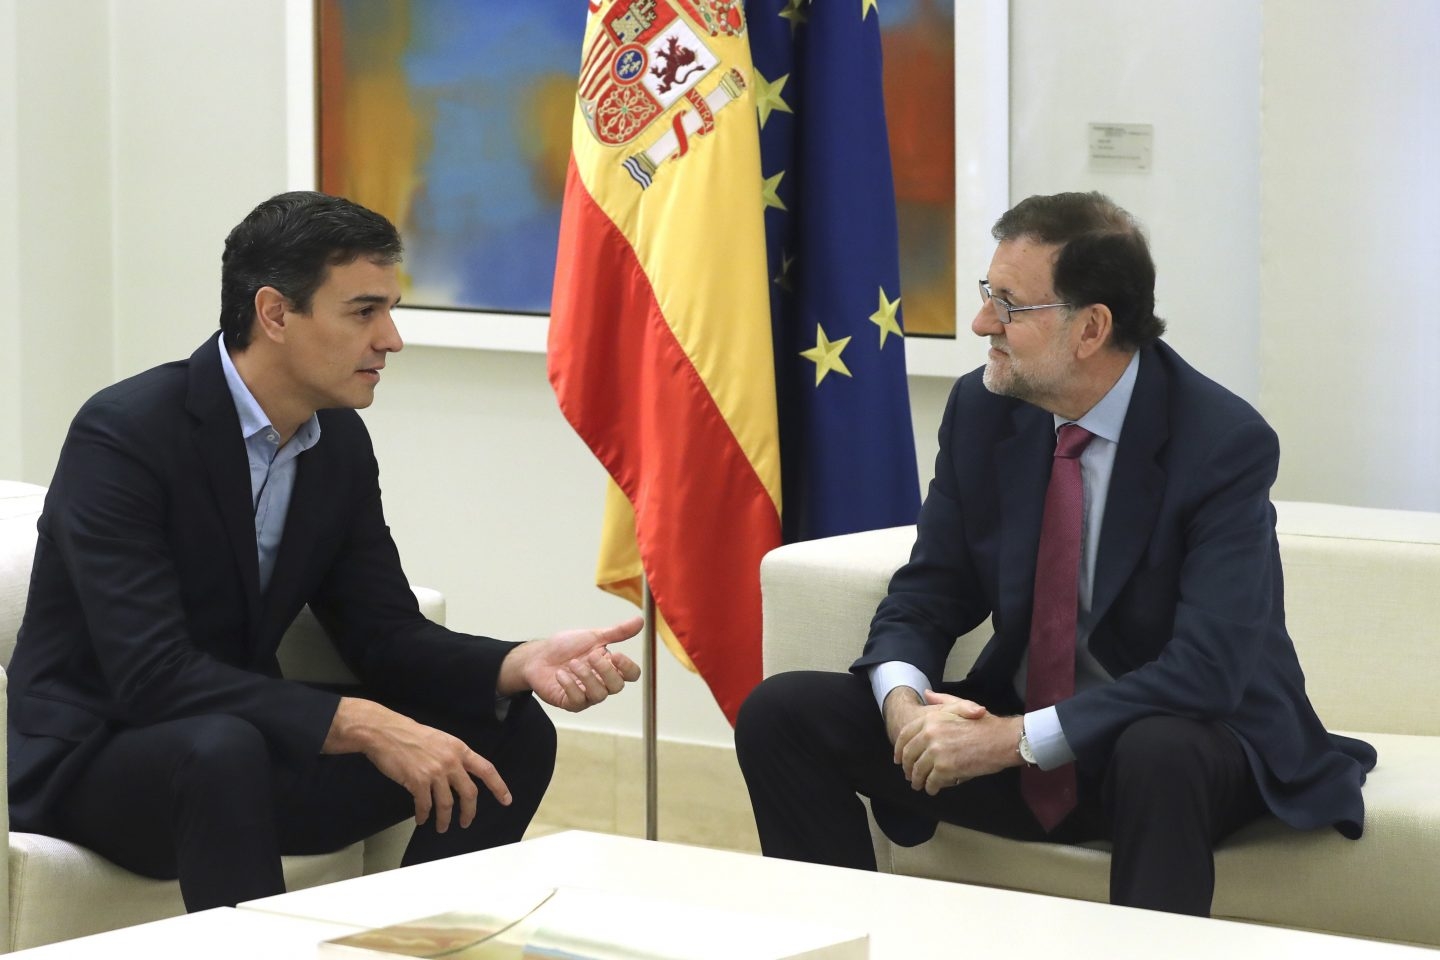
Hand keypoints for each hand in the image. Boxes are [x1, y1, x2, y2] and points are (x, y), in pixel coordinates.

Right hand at [323, 697, 510, 831]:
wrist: (386, 732)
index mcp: (459, 749)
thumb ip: (453, 757)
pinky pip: (425, 805)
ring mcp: (435, 772)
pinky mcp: (417, 782)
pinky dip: (424, 815)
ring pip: (447, 804)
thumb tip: (459, 775)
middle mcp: (451, 761)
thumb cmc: (411, 735)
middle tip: (466, 822)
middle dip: (469, 812)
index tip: (506, 800)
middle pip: (469, 793)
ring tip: (442, 827)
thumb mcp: (440, 740)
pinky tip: (422, 819)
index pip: (486, 770)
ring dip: (445, 819)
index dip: (499, 786)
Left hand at [497, 617, 642, 711]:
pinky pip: (577, 701)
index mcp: (610, 667)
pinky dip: (570, 686)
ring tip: (572, 663)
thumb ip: (617, 632)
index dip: (628, 667)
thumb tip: (641, 620)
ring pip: (599, 695)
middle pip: (617, 687)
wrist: (538, 655)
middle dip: (605, 671)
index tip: (615, 654)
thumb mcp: (593, 636)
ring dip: (587, 677)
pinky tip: (561, 674)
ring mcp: (586, 695)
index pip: (631, 675)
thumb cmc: (566, 647)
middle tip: (591, 656)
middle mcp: (602, 683)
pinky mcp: (570, 703)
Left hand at [893, 691, 1019, 794]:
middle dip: (908, 768)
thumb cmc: (985, 724)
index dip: (899, 749)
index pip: (905, 736)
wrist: (1002, 739)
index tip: (898, 759)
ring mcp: (936, 752)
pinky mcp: (945, 769)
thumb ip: (941, 701)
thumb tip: (926, 694)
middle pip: (909, 755)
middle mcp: (929, 734)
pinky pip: (931, 782)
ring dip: (918, 781)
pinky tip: (933, 789)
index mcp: (930, 719)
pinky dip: (931, 788)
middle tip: (910, 776)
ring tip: (920, 785)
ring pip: (918, 771)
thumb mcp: (961, 705)